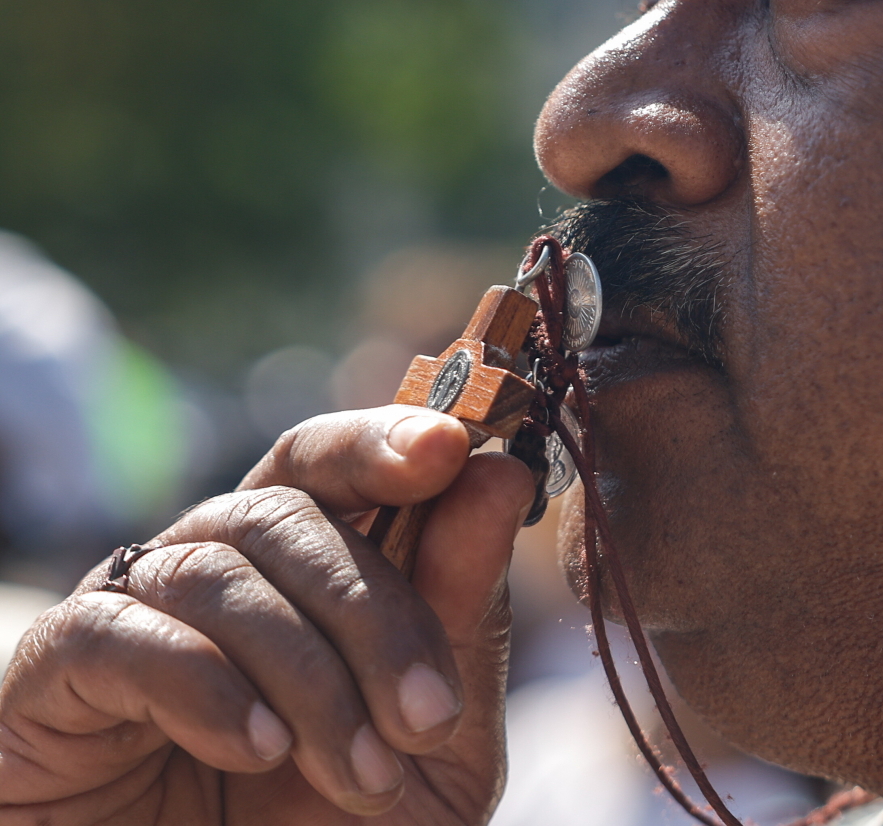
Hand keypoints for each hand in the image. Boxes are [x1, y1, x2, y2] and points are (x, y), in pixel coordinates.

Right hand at [0, 404, 537, 823]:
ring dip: (309, 673)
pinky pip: (119, 631)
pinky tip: (258, 748)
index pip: (329, 462)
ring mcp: (126, 616)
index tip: (450, 450)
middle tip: (429, 717)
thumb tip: (499, 476)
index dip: (384, 440)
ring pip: (219, 570)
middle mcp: (210, 571)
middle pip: (290, 512)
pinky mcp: (50, 677)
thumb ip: (465, 616)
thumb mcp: (434, 741)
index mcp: (298, 571)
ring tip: (361, 775)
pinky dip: (206, 685)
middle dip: (376, 610)